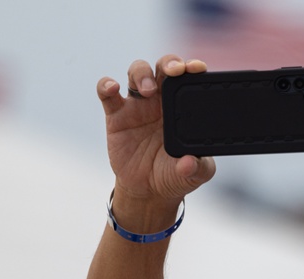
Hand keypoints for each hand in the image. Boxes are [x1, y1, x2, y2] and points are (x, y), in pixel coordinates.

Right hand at [96, 55, 215, 223]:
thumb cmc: (175, 175)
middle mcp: (161, 100)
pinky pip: (107, 94)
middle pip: (163, 67)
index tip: (197, 68)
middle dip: (169, 62)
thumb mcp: (195, 175)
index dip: (192, 67)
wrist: (149, 190)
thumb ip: (198, 168)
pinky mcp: (116, 115)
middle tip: (174, 71)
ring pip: (137, 72)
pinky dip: (106, 85)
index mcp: (182, 107)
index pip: (188, 79)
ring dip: (142, 74)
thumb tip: (190, 163)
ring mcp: (138, 105)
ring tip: (147, 90)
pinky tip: (111, 87)